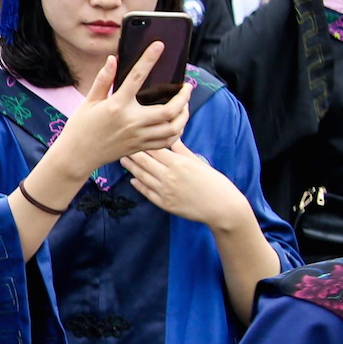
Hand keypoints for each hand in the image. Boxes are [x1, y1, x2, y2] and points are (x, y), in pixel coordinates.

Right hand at [50, 51, 193, 176]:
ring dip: (184, 116)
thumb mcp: (89, 102)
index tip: (159, 46)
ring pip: (173, 128)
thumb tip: (113, 59)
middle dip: (184, 97)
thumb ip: (103, 80)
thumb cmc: (81, 127)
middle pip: (169, 110)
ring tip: (184, 106)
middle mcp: (131, 121)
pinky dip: (176, 132)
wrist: (77, 155)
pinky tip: (176, 124)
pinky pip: (166, 142)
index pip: (137, 77)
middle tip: (187, 88)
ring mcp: (137, 136)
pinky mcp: (140, 147)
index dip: (149, 59)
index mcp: (117, 106)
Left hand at [120, 140, 250, 231]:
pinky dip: (138, 185)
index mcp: (178, 163)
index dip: (142, 142)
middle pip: (143, 161)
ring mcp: (164, 191)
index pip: (154, 149)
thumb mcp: (198, 162)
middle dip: (131, 153)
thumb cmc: (214, 182)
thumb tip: (172, 136)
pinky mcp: (164, 204)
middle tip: (121, 146)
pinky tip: (132, 179)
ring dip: (130, 167)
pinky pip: (146, 192)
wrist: (222, 207)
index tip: (134, 136)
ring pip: (141, 176)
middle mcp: (168, 176)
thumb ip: (181, 150)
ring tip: (122, 160)